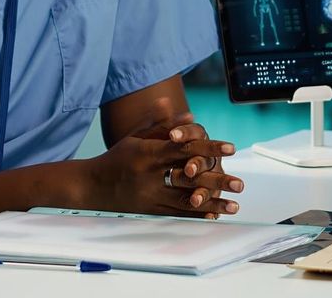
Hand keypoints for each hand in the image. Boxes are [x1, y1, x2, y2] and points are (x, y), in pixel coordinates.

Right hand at [74, 120, 243, 218]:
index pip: (184, 148)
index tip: (231, 149)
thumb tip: (189, 114)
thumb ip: (163, 124)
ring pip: (185, 200)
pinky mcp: (148, 210)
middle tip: (240, 183)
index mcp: (148, 153)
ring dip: (212, 203)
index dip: (209, 147)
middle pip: (188, 176)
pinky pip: (175, 214)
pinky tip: (214, 216)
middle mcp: (149, 175)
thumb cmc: (117, 157)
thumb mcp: (137, 136)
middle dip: (216, 180)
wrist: (91, 185)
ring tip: (234, 206)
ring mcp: (149, 195)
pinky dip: (195, 215)